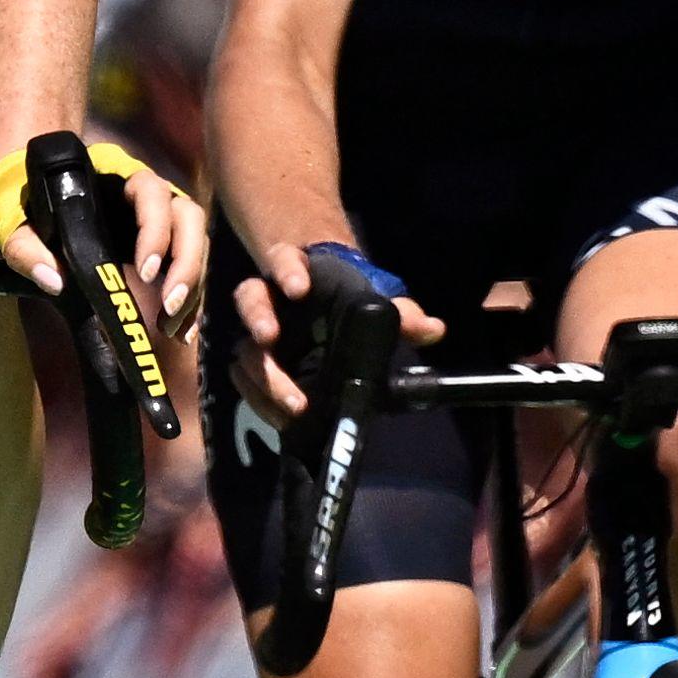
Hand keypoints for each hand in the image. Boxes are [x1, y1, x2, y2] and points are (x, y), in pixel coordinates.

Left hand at [0, 140, 206, 340]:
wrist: (28, 195)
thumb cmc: (24, 203)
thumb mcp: (14, 223)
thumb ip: (26, 248)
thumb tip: (54, 280)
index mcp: (116, 178)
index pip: (152, 193)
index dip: (156, 230)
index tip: (145, 272)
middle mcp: (147, 195)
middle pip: (188, 217)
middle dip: (187, 263)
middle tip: (169, 306)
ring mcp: (158, 220)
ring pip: (195, 243)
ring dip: (192, 286)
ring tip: (174, 327)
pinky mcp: (160, 246)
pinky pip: (187, 267)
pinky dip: (191, 298)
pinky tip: (182, 330)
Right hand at [228, 240, 444, 429]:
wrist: (325, 308)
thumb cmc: (349, 297)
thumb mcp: (376, 298)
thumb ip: (402, 312)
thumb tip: (434, 329)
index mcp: (296, 271)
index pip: (284, 259)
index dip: (287, 270)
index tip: (299, 289)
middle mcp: (268, 297)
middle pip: (251, 299)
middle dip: (259, 319)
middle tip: (270, 339)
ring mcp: (257, 332)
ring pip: (244, 347)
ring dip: (262, 376)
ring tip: (292, 404)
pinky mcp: (252, 363)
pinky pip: (243, 379)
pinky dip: (259, 400)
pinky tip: (282, 418)